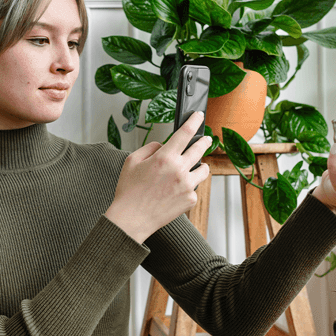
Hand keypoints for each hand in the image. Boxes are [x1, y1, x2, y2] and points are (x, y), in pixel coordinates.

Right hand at [106, 111, 212, 242]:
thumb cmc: (129, 191)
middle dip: (205, 141)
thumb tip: (163, 145)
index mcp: (164, 158)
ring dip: (200, 165)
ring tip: (194, 166)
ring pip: (204, 169)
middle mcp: (179, 170)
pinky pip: (195, 187)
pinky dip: (189, 185)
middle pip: (200, 149)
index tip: (198, 116)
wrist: (132, 218)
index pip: (185, 133)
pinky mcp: (190, 199)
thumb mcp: (131, 161)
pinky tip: (177, 189)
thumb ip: (150, 147)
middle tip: (206, 139)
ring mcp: (187, 186)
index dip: (194, 121)